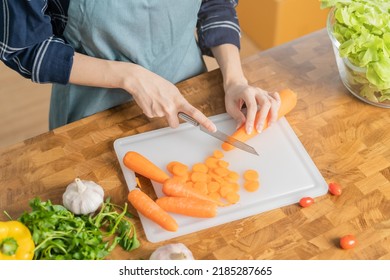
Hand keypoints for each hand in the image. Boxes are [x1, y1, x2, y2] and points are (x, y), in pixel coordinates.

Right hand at [69, 53, 215, 130]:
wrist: (139, 79)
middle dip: (171, 120)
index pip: (194, 113)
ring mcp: (160, 112)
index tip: (212, 128)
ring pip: (163, 119)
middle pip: (175, 124)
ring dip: (159, 112)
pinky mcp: (150, 114)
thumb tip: (183, 112)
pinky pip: (153, 116)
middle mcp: (170, 107)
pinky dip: (151, 110)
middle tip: (165, 108)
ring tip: (155, 100)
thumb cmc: (156, 83)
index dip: (205, 122)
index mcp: (178, 100)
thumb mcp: (172, 90)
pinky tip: (149, 101)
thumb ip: (178, 102)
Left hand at [224, 81, 280, 133]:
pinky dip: (278, 105)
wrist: (236, 86)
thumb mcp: (230, 106)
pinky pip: (276, 97)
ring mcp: (263, 92)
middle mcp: (257, 91)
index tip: (249, 130)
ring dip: (273, 114)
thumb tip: (240, 127)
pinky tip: (275, 114)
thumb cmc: (232, 96)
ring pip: (273, 101)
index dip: (251, 119)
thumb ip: (237, 116)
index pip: (252, 106)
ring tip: (269, 125)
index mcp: (247, 92)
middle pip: (266, 103)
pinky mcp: (267, 94)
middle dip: (263, 118)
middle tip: (259, 130)